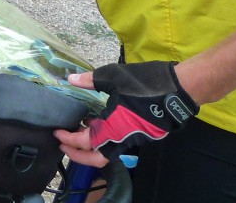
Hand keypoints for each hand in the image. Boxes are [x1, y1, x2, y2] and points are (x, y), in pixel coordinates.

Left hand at [76, 61, 198, 159]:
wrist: (178, 89)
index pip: (85, 141)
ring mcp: (135, 138)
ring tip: (79, 130)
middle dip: (79, 155)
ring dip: (91, 146)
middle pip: (97, 158)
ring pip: (109, 151)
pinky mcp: (143, 134)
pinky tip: (99, 122)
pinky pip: (119, 142)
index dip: (69, 139)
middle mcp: (123, 138)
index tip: (57, 132)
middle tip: (64, 144)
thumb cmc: (145, 83)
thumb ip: (90, 80)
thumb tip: (71, 79)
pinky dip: (105, 138)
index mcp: (113, 127)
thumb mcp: (113, 77)